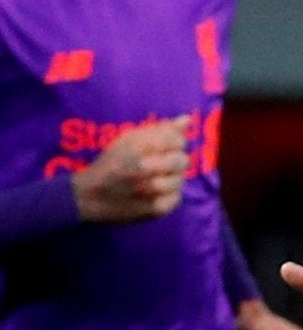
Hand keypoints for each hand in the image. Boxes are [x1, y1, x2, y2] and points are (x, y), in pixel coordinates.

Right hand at [71, 116, 190, 223]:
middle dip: (174, 160)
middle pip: (182, 160)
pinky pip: (177, 198)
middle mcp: (145, 168)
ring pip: (181, 179)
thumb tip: (187, 120)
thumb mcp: (128, 139)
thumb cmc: (111, 164)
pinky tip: (155, 193)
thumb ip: (160, 128)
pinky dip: (169, 195)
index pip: (176, 140)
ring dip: (171, 178)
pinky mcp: (156, 209)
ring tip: (155, 179)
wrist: (89, 197)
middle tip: (159, 165)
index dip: (173, 143)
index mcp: (138, 148)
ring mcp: (152, 191)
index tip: (163, 148)